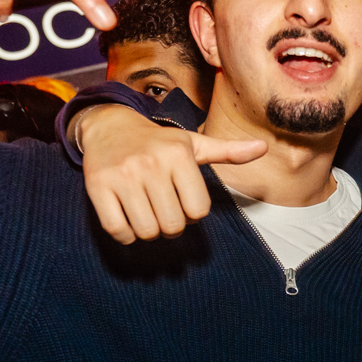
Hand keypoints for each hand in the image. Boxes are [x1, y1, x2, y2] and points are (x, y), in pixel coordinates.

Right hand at [76, 104, 266, 243]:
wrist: (110, 127)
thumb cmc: (159, 142)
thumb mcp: (193, 143)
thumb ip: (228, 152)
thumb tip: (263, 148)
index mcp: (178, 154)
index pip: (198, 211)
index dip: (192, 213)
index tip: (182, 200)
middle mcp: (150, 163)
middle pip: (173, 225)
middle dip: (171, 225)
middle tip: (163, 208)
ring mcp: (122, 175)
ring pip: (147, 231)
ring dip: (149, 230)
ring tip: (146, 211)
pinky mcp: (98, 187)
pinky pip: (118, 231)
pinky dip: (125, 234)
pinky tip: (127, 218)